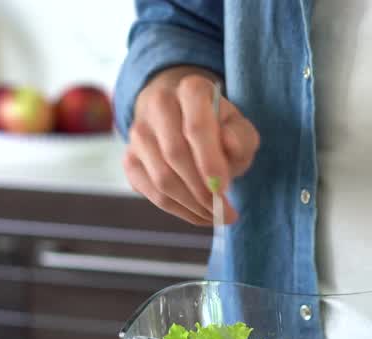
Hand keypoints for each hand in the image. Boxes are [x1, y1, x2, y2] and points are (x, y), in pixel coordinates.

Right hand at [124, 66, 260, 225]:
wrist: (186, 124)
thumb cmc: (220, 130)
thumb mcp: (240, 129)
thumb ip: (241, 136)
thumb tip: (228, 144)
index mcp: (191, 89)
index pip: (195, 127)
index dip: (210, 162)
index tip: (224, 190)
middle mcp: (159, 104)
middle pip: (175, 155)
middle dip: (202, 191)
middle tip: (226, 212)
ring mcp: (138, 132)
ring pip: (161, 178)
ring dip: (191, 205)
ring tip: (215, 215)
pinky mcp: (130, 158)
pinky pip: (151, 192)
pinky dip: (178, 210)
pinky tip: (198, 214)